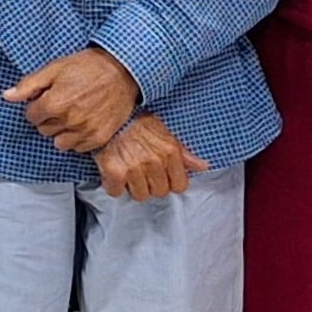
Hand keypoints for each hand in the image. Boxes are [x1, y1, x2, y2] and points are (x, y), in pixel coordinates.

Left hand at [5, 47, 138, 154]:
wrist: (123, 70)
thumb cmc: (88, 66)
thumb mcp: (54, 68)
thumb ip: (29, 85)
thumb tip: (7, 96)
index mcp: (54, 103)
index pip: (31, 116)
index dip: (37, 106)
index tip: (47, 98)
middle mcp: (69, 121)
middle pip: (44, 130)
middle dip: (49, 118)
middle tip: (63, 103)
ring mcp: (85, 131)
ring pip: (59, 142)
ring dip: (62, 131)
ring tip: (72, 114)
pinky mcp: (99, 138)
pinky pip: (78, 148)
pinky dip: (78, 138)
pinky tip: (84, 122)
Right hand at [93, 114, 208, 202]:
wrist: (108, 115)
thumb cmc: (137, 122)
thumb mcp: (165, 132)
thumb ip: (184, 153)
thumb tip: (203, 166)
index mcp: (170, 152)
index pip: (179, 186)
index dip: (170, 182)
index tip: (161, 174)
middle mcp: (154, 161)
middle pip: (159, 192)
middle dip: (151, 184)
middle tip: (142, 169)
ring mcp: (134, 168)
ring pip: (140, 195)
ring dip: (133, 186)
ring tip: (128, 169)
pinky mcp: (115, 172)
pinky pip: (116, 192)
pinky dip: (113, 185)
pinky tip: (114, 172)